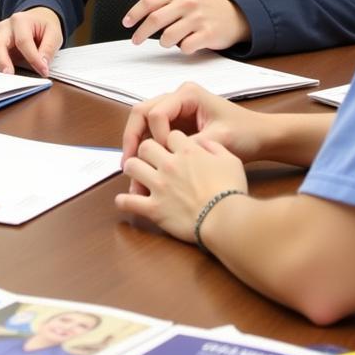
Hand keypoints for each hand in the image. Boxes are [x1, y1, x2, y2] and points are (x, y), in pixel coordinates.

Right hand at [0, 6, 62, 75]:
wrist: (37, 19)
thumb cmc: (43, 26)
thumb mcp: (54, 33)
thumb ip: (48, 48)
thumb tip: (42, 64)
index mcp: (20, 20)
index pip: (23, 41)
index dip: (33, 58)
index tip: (43, 71)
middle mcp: (4, 28)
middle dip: (3, 61)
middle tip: (9, 75)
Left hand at [115, 132, 247, 242]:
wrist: (226, 219)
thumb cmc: (231, 191)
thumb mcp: (231, 160)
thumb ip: (214, 146)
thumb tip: (203, 143)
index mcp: (187, 151)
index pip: (170, 135)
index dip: (171, 140)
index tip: (172, 148)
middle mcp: (169, 164)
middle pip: (146, 145)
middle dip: (147, 150)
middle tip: (150, 158)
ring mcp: (159, 186)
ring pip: (132, 166)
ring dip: (133, 169)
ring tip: (137, 174)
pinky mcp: (154, 208)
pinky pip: (129, 202)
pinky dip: (124, 201)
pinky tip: (124, 201)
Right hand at [120, 82, 268, 177]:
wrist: (261, 136)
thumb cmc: (245, 133)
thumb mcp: (219, 140)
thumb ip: (192, 147)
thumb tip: (167, 161)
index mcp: (187, 94)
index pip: (156, 112)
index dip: (156, 136)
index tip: (167, 157)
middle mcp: (177, 97)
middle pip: (142, 112)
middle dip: (133, 138)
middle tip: (127, 163)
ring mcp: (175, 109)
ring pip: (144, 122)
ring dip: (136, 143)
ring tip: (131, 168)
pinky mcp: (176, 123)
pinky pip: (153, 132)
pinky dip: (147, 147)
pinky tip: (145, 166)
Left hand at [123, 0, 249, 52]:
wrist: (234, 16)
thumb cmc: (202, 10)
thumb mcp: (182, 0)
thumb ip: (162, 6)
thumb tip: (137, 20)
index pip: (149, 2)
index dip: (134, 14)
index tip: (126, 23)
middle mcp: (186, 3)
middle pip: (155, 19)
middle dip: (141, 33)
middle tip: (136, 40)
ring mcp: (198, 18)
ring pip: (168, 36)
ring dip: (164, 43)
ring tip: (170, 41)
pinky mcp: (208, 34)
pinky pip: (185, 47)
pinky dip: (182, 49)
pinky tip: (188, 44)